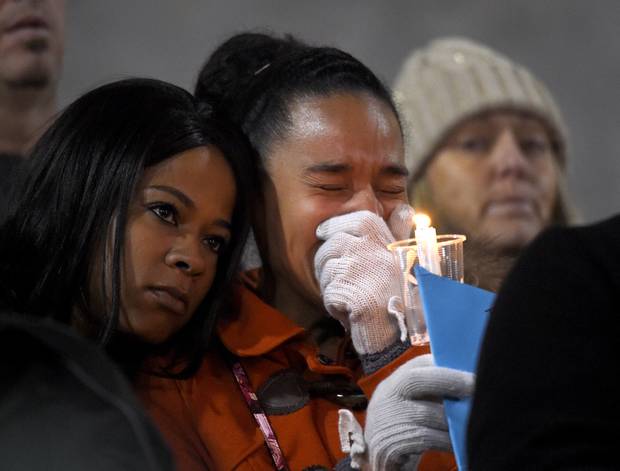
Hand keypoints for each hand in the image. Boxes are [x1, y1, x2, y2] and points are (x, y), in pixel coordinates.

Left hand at [314, 204, 413, 354]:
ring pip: (325, 271)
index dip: (334, 225)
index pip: (355, 220)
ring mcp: (358, 269)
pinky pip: (328, 293)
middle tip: (341, 280)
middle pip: (330, 246)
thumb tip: (403, 209)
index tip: (323, 232)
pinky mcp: (348, 291)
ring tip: (353, 298)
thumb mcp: (404, 259)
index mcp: (384, 238)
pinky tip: (353, 312)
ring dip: (332, 287)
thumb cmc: (404, 296)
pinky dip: (335, 306)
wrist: (407, 332)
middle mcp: (370, 248)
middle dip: (327, 263)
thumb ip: (399, 233)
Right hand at [363, 354, 473, 468]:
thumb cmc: (403, 431)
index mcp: (392, 384)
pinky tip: (457, 443)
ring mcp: (386, 419)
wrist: (376, 462)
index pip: (418, 364)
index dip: (444, 364)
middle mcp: (386, 396)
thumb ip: (428, 393)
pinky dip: (446, 440)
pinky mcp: (390, 443)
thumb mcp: (407, 406)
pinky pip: (426, 438)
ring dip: (453, 418)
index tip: (469, 369)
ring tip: (472, 421)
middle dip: (449, 380)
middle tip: (476, 386)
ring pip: (426, 412)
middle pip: (415, 379)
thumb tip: (466, 380)